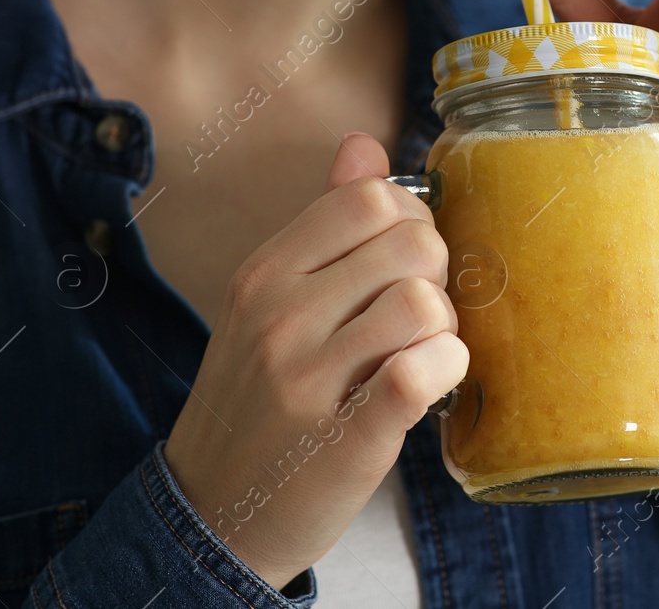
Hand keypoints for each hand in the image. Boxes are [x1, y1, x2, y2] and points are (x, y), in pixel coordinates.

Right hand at [162, 134, 466, 588]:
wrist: (212, 513)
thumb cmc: (257, 399)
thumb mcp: (269, 302)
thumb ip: (324, 221)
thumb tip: (363, 144)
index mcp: (266, 273)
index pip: (369, 198)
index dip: (410, 222)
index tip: (402, 266)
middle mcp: (281, 315)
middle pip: (412, 244)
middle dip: (435, 276)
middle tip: (415, 319)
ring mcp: (310, 377)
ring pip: (424, 302)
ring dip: (443, 330)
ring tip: (418, 355)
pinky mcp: (347, 436)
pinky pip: (423, 370)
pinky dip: (446, 371)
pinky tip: (429, 384)